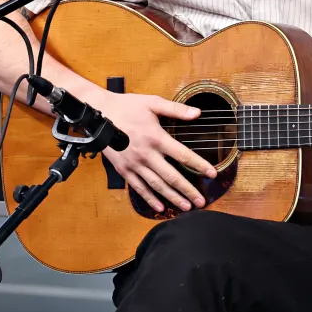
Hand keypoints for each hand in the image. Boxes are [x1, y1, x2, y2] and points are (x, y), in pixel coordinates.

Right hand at [97, 92, 217, 212]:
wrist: (99, 114)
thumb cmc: (127, 106)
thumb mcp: (153, 103)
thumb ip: (176, 109)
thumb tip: (198, 113)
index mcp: (156, 138)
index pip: (183, 155)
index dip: (199, 165)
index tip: (213, 174)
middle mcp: (147, 154)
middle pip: (171, 176)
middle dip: (188, 190)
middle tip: (201, 202)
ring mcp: (134, 164)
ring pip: (156, 185)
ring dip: (172, 198)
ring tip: (186, 207)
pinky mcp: (123, 170)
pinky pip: (138, 187)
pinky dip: (149, 199)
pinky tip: (160, 207)